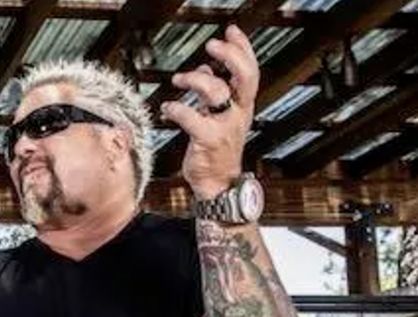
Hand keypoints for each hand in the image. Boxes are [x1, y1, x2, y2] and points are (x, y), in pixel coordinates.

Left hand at [160, 24, 257, 199]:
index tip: (231, 31)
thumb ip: (215, 91)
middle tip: (211, 45)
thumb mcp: (221, 116)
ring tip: (178, 79)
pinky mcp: (208, 141)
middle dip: (229, 56)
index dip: (243, 48)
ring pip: (217, 93)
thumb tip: (205, 68)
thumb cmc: (216, 147)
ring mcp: (225, 127)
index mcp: (243, 106)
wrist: (218, 183)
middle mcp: (238, 113)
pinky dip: (176, 109)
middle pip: (244, 77)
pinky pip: (192, 119)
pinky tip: (167, 108)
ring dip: (195, 79)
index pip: (250, 71)